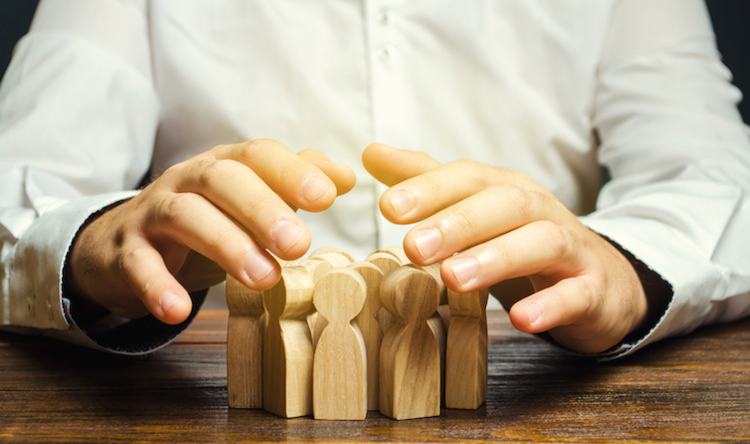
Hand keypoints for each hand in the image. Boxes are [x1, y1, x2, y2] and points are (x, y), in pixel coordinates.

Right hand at [67, 139, 355, 324]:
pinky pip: (138, 264)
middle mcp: (188, 179)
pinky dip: (158, 285)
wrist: (124, 241)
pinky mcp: (125, 250)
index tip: (327, 197)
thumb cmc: (206, 218)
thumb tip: (345, 176)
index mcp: (225, 164)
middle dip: (263, 208)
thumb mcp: (249, 198)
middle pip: (223, 180)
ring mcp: (153, 212)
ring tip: (264, 278)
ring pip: (185, 216)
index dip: (291, 172)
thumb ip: (293, 184)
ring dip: (226, 244)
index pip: (258, 154)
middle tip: (299, 244)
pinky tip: (181, 310)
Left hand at [362, 143, 647, 352]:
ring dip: (496, 258)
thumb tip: (370, 151)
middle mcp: (540, 211)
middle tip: (413, 247)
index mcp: (505, 190)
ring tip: (453, 278)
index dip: (430, 189)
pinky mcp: (592, 289)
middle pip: (503, 205)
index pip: (468, 178)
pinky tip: (521, 320)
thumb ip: (427, 184)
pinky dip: (550, 304)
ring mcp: (571, 249)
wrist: (600, 280)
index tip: (388, 207)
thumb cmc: (522, 240)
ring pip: (541, 243)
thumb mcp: (475, 209)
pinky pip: (576, 294)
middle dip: (457, 223)